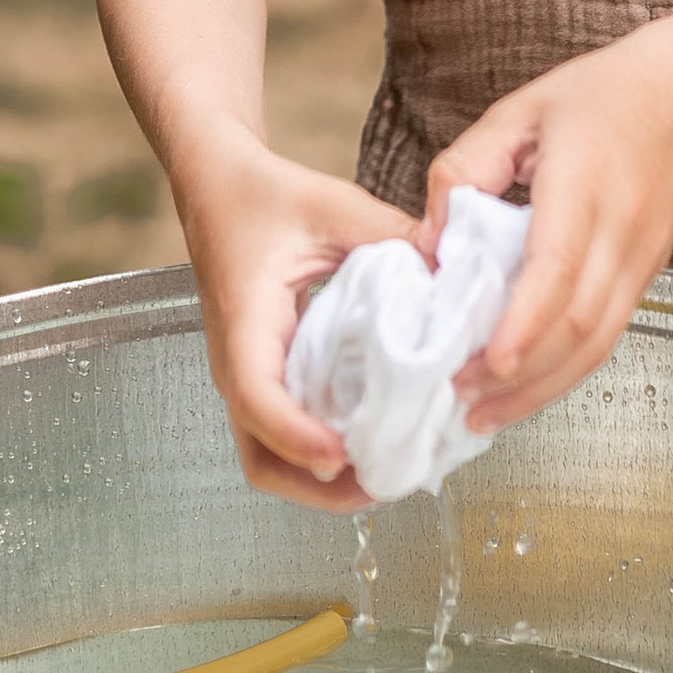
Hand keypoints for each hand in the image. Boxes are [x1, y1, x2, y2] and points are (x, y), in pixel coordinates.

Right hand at [176, 130, 417, 506]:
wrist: (218, 185)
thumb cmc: (267, 194)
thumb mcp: (333, 206)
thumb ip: (393, 235)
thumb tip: (455, 273)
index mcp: (246, 321)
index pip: (256, 397)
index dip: (298, 435)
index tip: (344, 454)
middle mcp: (236, 362)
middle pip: (261, 459)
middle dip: (318, 488)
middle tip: (387, 478)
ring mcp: (245, 375)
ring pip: (269, 458)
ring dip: (320, 481)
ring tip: (385, 471)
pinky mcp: (261, 374)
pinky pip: (282, 434)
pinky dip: (319, 454)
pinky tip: (368, 440)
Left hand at [421, 34, 672, 436]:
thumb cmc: (596, 95)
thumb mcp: (516, 112)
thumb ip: (464, 170)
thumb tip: (428, 245)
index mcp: (584, 181)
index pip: (557, 266)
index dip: (523, 323)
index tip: (485, 362)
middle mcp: (621, 229)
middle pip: (578, 324)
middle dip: (519, 375)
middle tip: (461, 399)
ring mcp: (642, 257)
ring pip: (597, 343)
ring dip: (542, 388)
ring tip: (486, 415)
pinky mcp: (648, 273)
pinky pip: (608, 334)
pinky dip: (567, 371)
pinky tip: (528, 387)